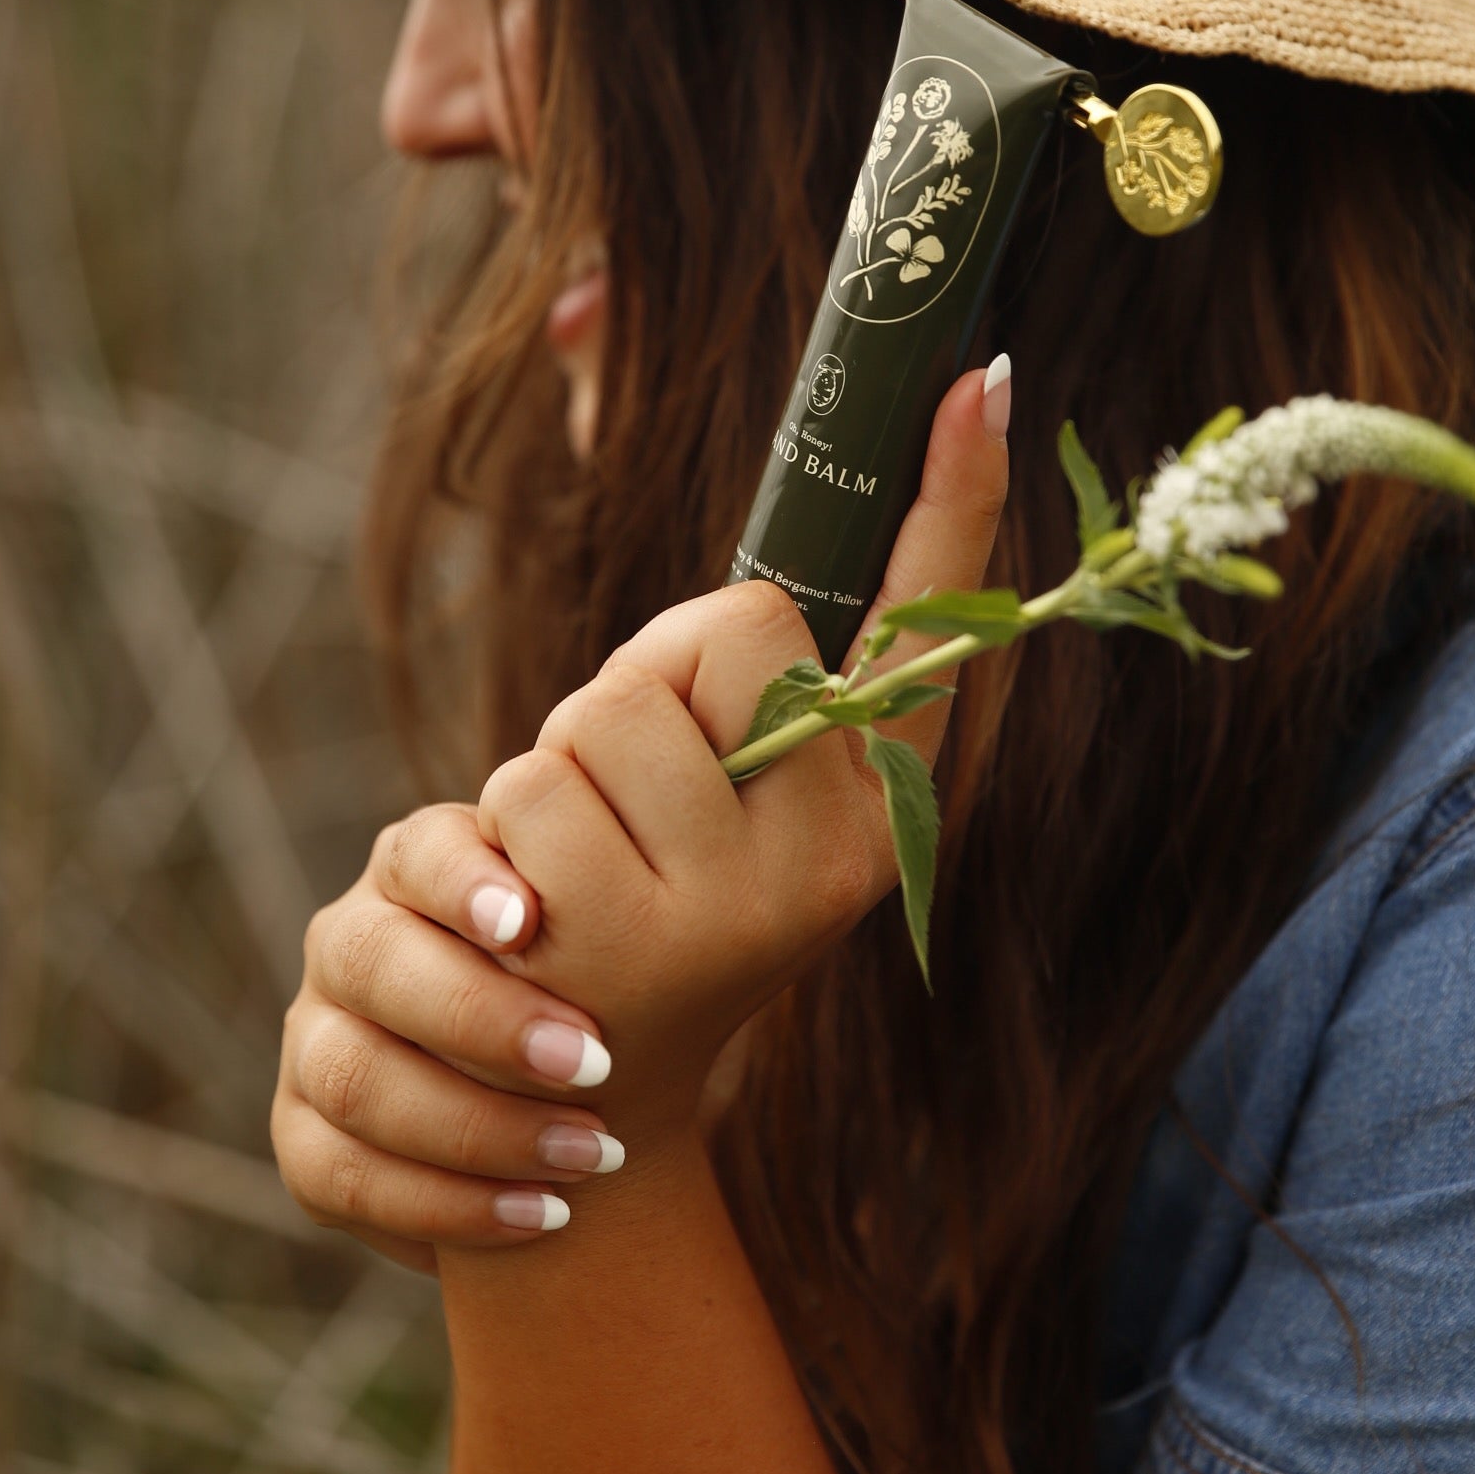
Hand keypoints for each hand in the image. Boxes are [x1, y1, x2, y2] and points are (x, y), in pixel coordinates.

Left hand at [271, 360, 1009, 1254]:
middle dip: (638, 694)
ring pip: (596, 715)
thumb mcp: (731, 799)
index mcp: (874, 813)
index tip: (979, 369)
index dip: (954, 502)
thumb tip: (783, 559)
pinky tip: (527, 925)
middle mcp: (824, 861)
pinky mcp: (606, 947)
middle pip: (709, 643)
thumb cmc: (653, 905)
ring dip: (551, 775)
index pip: (925, 636)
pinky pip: (519, 792)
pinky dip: (495, 839)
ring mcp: (718, 912)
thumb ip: (749, 687)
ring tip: (576, 871)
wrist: (583, 1104)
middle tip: (632, 806)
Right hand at [272, 810, 623, 1268]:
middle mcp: (352, 941)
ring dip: (475, 1124)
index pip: (417, 851)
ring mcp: (318, 1037)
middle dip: (482, 1018)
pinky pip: (339, 1175)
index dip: (463, 882)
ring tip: (589, 1154)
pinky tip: (540, 1214)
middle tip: (595, 1062)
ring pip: (353, 1076)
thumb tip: (719, 777)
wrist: (576, 1087)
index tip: (532, 920)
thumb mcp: (613, 916)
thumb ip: (627, 872)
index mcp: (416, 868)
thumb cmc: (601, 978)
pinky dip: (440, 1202)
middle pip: (372, 960)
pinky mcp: (303, 1135)